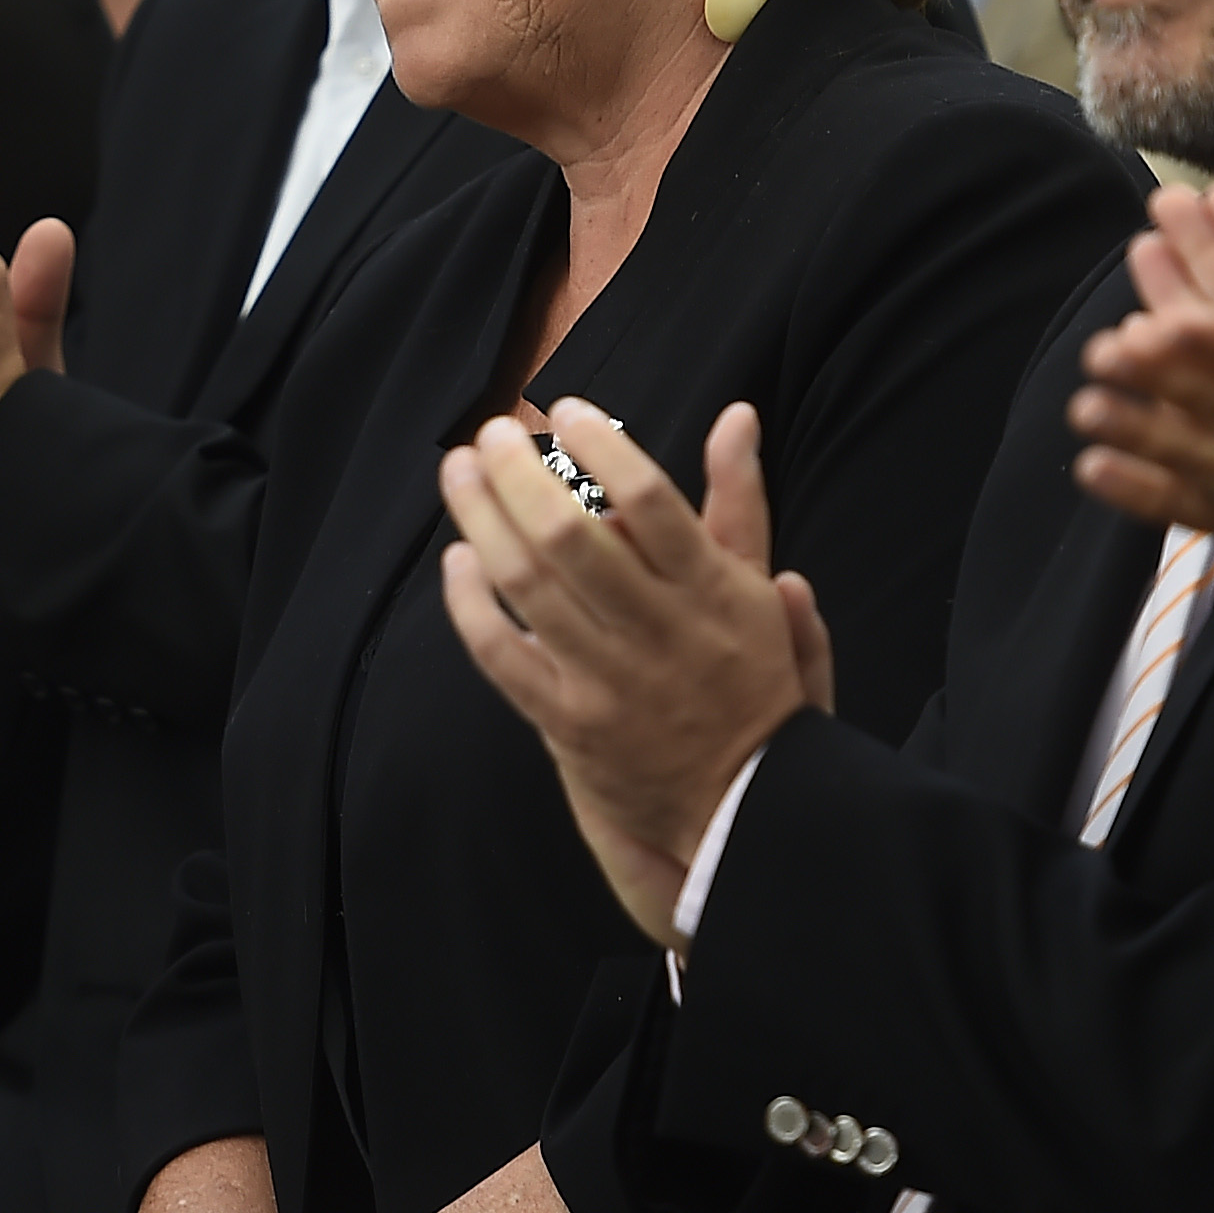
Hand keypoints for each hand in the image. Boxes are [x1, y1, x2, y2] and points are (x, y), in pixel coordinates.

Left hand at [435, 397, 826, 947]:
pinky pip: (502, 656)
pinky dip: (471, 605)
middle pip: (572, 537)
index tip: (567, 410)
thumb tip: (736, 416)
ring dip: (483, 520)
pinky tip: (458, 560)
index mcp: (711, 590)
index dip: (602, 445)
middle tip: (494, 432)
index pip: (653, 499)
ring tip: (460, 472)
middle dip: (520, 473)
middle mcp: (658, 632)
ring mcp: (608, 681)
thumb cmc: (748, 678)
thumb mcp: (755, 586)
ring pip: (527, 588)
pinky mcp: (568, 724)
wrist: (742, 802)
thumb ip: (739, 499)